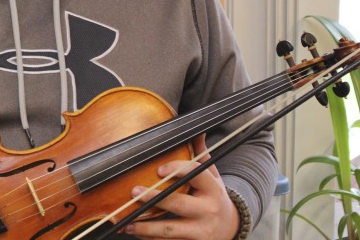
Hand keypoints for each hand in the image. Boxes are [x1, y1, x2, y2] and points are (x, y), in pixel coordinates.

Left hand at [122, 134, 239, 239]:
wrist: (230, 226)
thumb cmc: (213, 196)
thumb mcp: (212, 175)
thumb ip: (201, 155)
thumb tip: (197, 130)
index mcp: (212, 188)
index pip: (194, 174)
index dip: (176, 169)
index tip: (158, 169)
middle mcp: (208, 210)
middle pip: (178, 204)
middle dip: (154, 199)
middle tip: (134, 193)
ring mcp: (201, 231)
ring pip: (171, 230)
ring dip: (147, 228)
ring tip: (128, 223)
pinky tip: (137, 233)